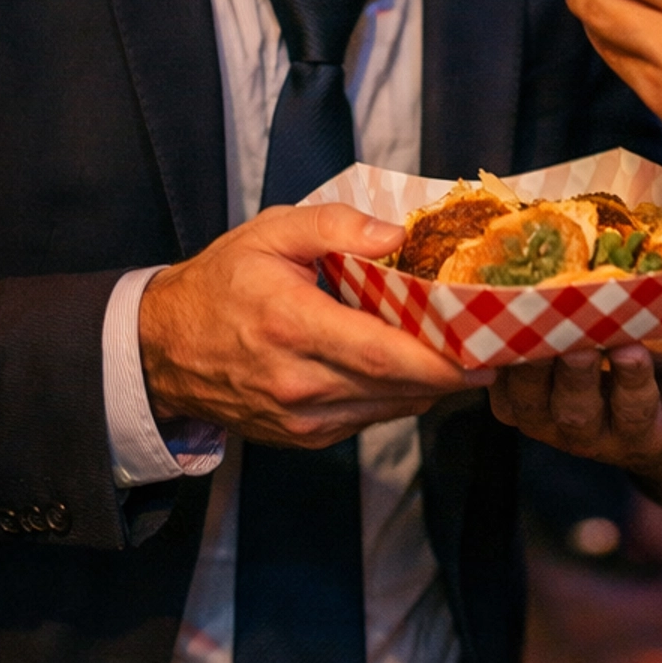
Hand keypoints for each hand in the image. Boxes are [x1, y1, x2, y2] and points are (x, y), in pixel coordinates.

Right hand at [139, 203, 488, 447]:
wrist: (163, 349)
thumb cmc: (222, 282)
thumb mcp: (270, 231)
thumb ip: (334, 225)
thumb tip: (395, 235)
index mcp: (290, 325)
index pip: (381, 354)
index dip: (440, 358)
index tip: (487, 345)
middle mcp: (298, 382)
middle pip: (396, 388)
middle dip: (453, 371)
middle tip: (498, 344)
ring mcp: (300, 419)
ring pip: (388, 409)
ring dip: (431, 386)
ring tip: (466, 352)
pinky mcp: (304, 438)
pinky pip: (369, 418)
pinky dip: (398, 395)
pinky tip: (414, 367)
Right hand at [488, 336, 661, 479]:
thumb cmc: (601, 384)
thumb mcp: (559, 373)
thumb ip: (542, 335)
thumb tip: (523, 267)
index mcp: (545, 415)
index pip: (518, 403)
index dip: (514, 373)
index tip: (515, 335)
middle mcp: (585, 433)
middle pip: (573, 411)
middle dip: (572, 376)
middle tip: (574, 345)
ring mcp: (638, 433)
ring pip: (631, 409)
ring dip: (628, 378)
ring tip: (629, 349)